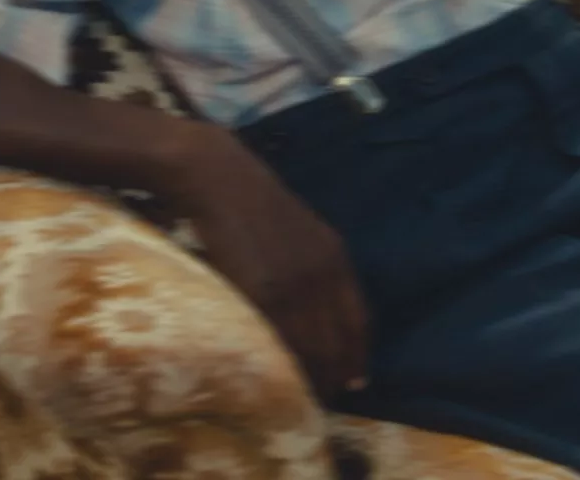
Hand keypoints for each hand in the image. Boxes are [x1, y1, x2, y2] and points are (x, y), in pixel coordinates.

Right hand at [155, 124, 369, 401]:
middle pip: (336, 343)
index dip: (358, 356)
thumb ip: (319, 268)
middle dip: (333, 376)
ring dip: (307, 378)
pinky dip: (278, 365)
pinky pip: (275, 340)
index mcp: (336, 257)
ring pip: (308, 349)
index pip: (359, 321)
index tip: (356, 381)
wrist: (220, 179)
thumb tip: (322, 315)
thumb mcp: (305, 231)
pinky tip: (272, 378)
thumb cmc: (256, 203)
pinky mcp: (258, 291)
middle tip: (323, 401)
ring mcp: (290, 284)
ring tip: (298, 398)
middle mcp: (320, 274)